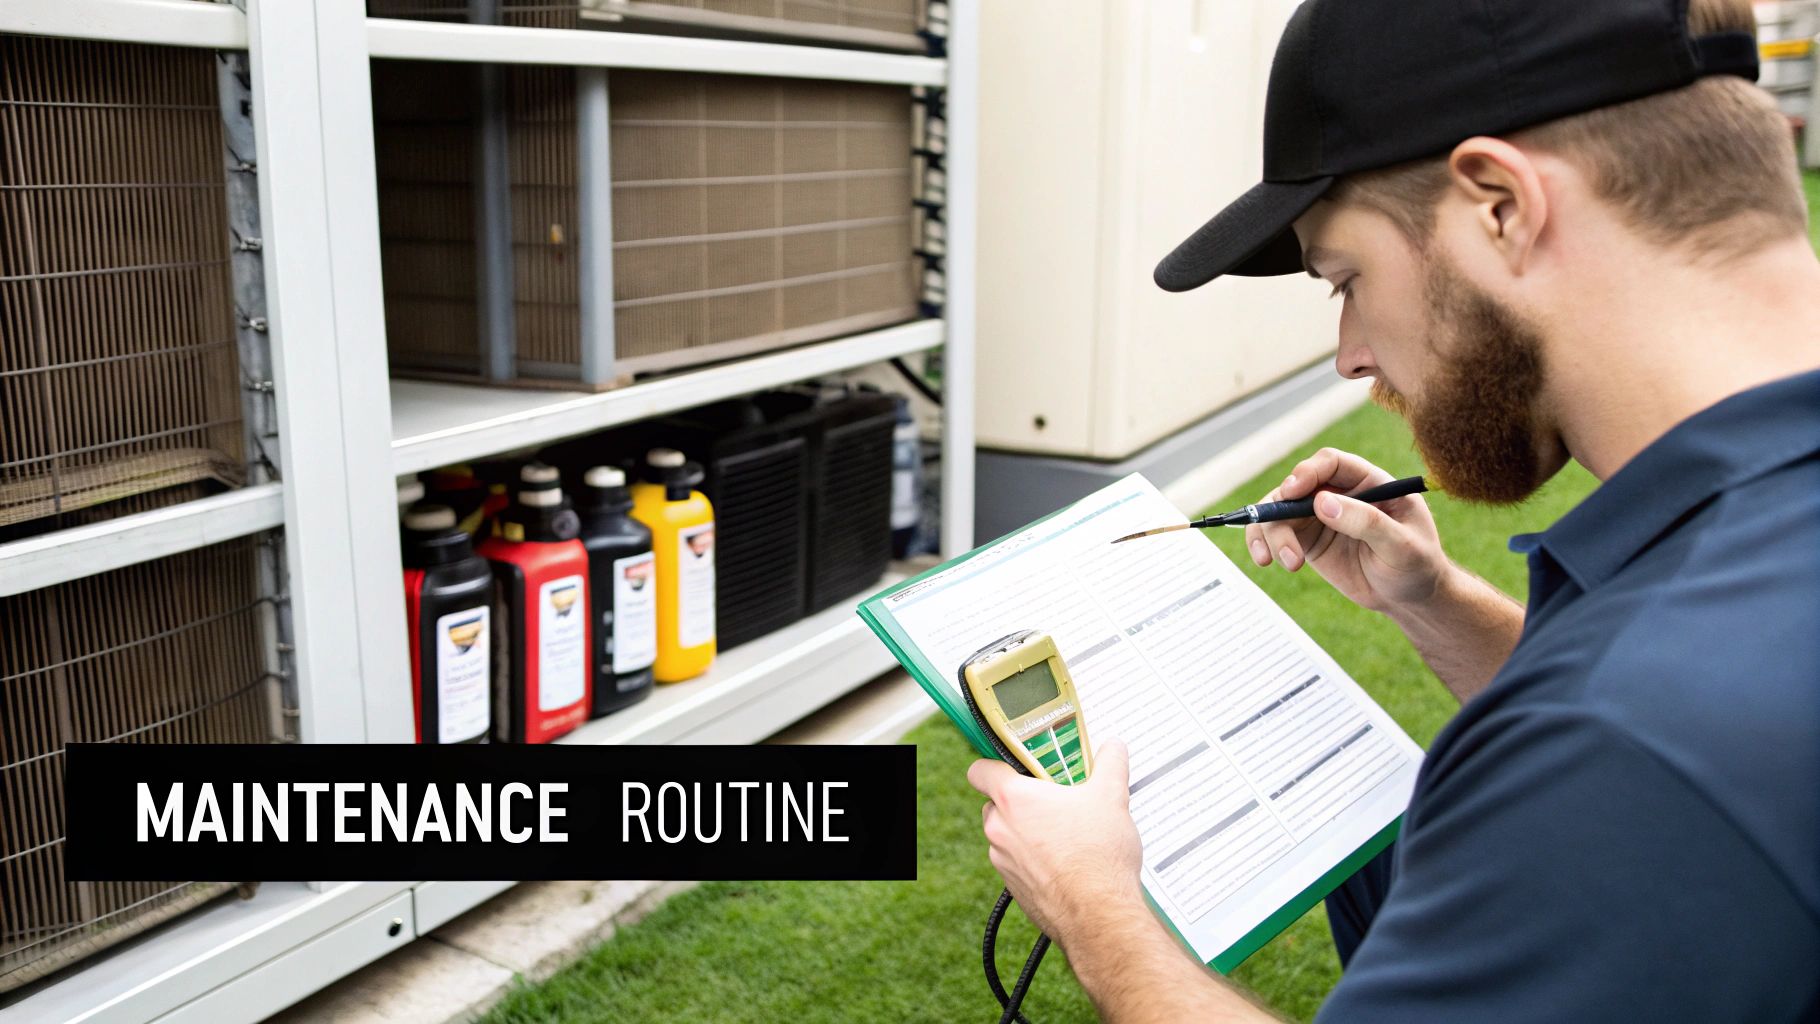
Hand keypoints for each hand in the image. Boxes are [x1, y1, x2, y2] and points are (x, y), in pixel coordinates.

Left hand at [967, 740, 1143, 943]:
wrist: (1098, 916)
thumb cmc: (1097, 856)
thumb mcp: (1111, 796)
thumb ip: (1110, 764)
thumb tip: (1113, 748)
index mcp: (1012, 799)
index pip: (980, 770)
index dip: (994, 765)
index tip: (1017, 767)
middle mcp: (999, 830)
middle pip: (996, 804)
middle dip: (1022, 801)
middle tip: (1055, 800)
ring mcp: (1003, 862)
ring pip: (1007, 837)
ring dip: (1029, 833)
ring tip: (1067, 834)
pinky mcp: (1013, 889)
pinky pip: (1018, 865)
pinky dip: (1035, 862)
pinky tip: (1067, 863)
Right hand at [1244, 448, 1450, 613]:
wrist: (1410, 598)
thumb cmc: (1417, 565)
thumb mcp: (1402, 544)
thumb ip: (1366, 521)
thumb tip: (1321, 502)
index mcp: (1369, 483)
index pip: (1331, 464)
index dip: (1308, 472)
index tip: (1293, 492)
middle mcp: (1339, 494)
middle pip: (1296, 486)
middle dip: (1280, 509)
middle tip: (1281, 537)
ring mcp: (1319, 517)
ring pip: (1278, 511)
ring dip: (1270, 533)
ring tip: (1286, 562)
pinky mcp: (1307, 540)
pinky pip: (1275, 534)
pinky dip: (1263, 543)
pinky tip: (1265, 560)